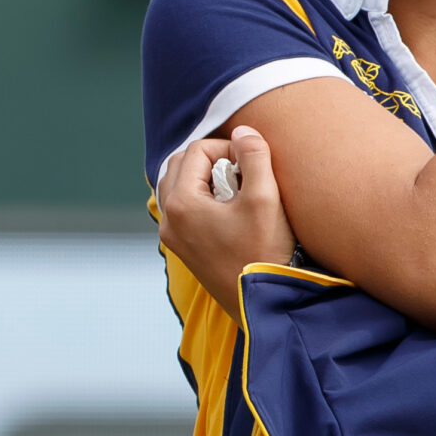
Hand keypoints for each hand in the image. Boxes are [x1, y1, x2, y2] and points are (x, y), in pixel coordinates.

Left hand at [157, 126, 295, 311]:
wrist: (264, 303)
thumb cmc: (265, 253)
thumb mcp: (265, 198)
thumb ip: (254, 156)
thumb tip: (242, 131)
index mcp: (182, 204)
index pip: (197, 150)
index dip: (228, 146)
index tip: (252, 161)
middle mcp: (170, 220)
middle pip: (180, 164)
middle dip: (212, 159)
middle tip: (243, 172)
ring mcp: (173, 236)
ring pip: (179, 185)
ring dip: (205, 177)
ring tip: (238, 190)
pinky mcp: (184, 248)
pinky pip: (183, 208)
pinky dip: (202, 197)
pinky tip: (231, 209)